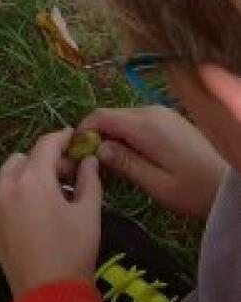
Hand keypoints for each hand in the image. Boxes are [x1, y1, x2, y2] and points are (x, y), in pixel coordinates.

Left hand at [0, 129, 102, 297]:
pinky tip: (35, 208)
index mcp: (32, 179)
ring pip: (10, 172)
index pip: (46, 144)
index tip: (73, 137)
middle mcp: (7, 184)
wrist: (48, 295)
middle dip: (46, 159)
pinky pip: (1, 192)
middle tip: (68, 174)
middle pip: (26, 157)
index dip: (61, 137)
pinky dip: (16, 189)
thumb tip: (88, 160)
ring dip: (29, 173)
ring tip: (51, 192)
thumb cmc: (73, 252)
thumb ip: (89, 180)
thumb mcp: (88, 213)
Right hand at [78, 105, 226, 219]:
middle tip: (91, 164)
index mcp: (145, 125)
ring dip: (112, 137)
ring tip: (112, 166)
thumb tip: (97, 149)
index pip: (100, 116)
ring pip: (123, 119)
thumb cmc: (195, 190)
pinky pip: (138, 122)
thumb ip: (126, 164)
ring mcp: (162, 113)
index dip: (83, 132)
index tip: (76, 154)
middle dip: (96, 136)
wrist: (230, 185)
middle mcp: (151, 111)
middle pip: (110, 116)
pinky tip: (133, 158)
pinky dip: (128, 136)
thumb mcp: (157, 185)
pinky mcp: (169, 120)